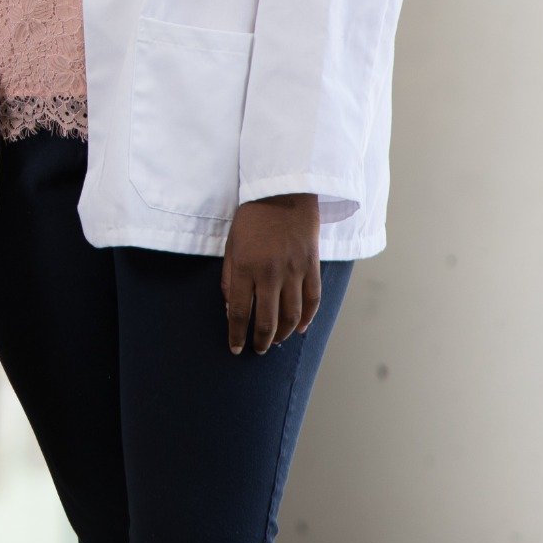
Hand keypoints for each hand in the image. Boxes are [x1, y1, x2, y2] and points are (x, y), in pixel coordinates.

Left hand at [221, 192, 321, 354]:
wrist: (283, 193)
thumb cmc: (251, 218)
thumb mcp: (231, 246)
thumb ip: (230, 279)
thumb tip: (231, 309)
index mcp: (245, 268)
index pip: (240, 312)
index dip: (237, 334)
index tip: (235, 348)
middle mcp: (270, 273)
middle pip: (267, 320)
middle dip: (261, 341)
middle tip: (257, 350)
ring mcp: (294, 271)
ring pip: (292, 316)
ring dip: (284, 334)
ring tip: (276, 341)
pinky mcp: (311, 267)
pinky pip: (312, 300)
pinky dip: (308, 318)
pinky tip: (301, 328)